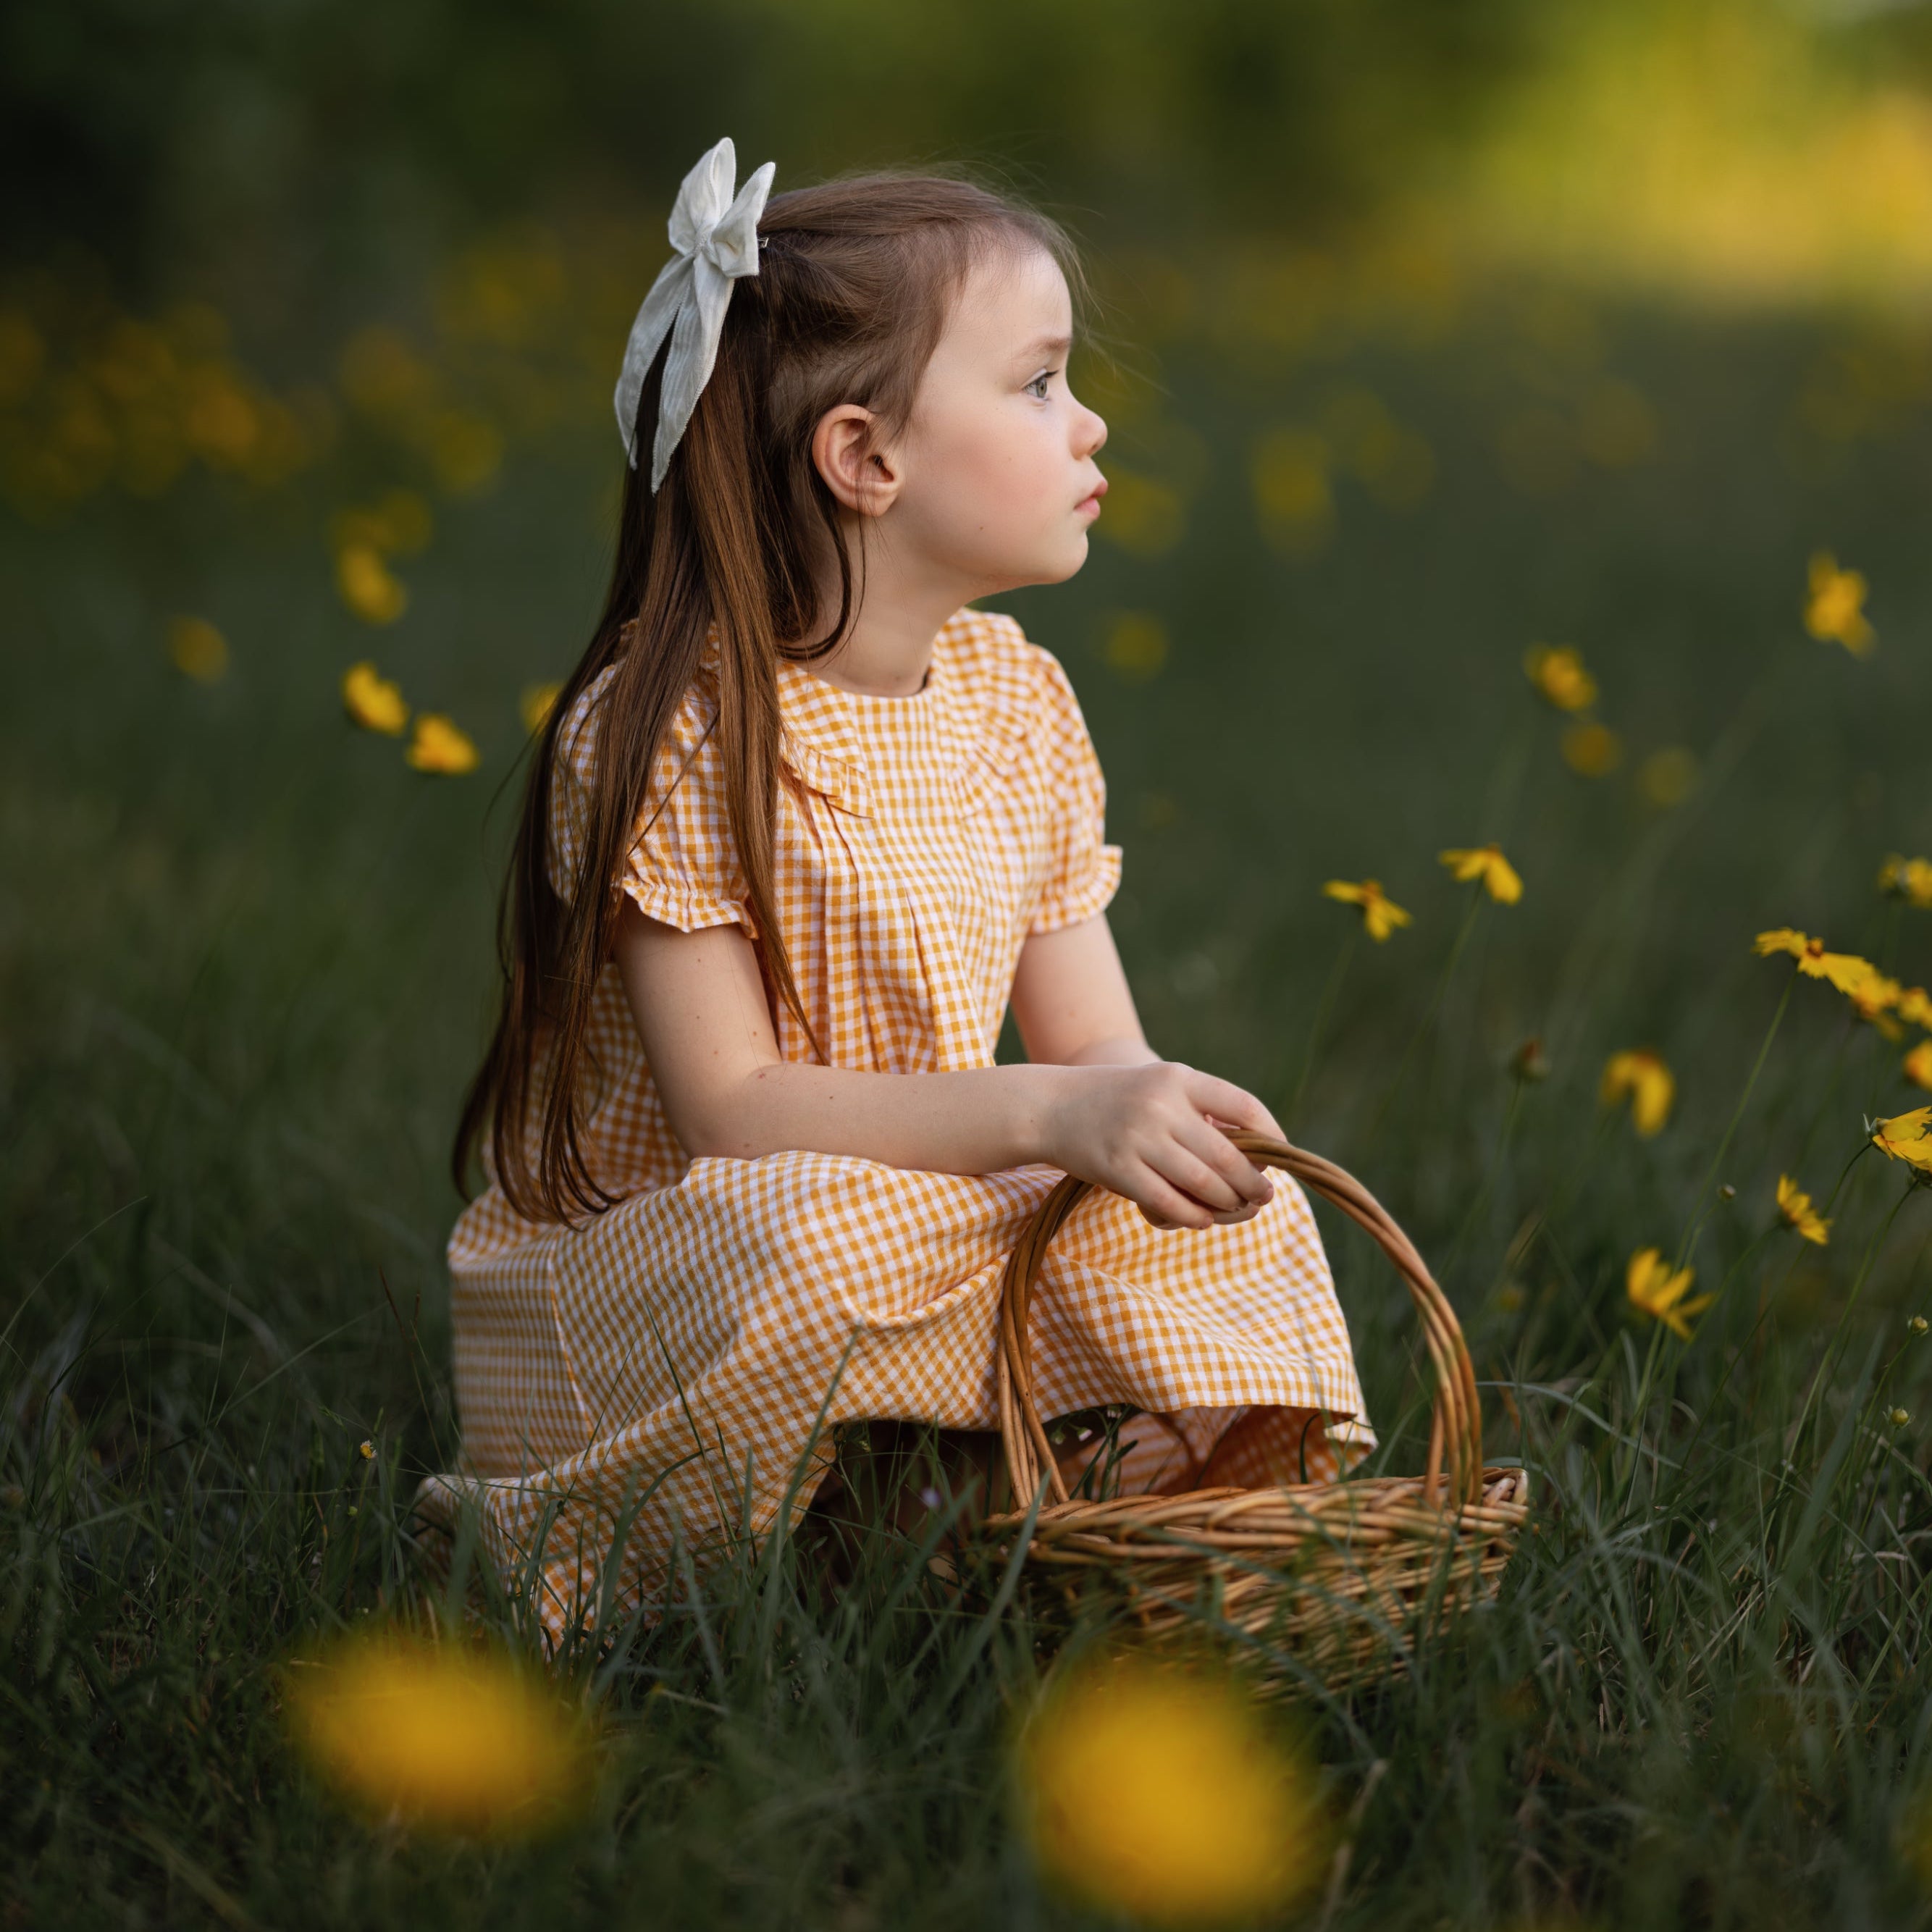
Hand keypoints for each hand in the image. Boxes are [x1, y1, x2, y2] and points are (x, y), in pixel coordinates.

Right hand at [1040, 1061, 1283, 1230]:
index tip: (1279, 1156)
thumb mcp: (1159, 1086)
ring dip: (1227, 1204)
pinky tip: (1201, 1219)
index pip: (1244, 1105)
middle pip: (1227, 1155)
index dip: (1271, 1135)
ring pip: (1202, 1183)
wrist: (1049, 1107)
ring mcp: (1137, 1137)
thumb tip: (1256, 1151)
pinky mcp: (1117, 1168)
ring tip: (1236, 1209)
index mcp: (1178, 1077)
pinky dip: (1192, 1216)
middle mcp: (1161, 1104)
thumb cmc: (1116, 1100)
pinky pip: (1168, 1202)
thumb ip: (1200, 1110)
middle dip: (1253, 1182)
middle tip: (1264, 1196)